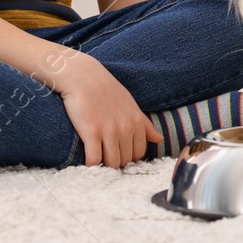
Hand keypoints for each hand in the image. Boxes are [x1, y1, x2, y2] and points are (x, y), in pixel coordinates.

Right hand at [47, 50, 162, 167]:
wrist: (83, 76)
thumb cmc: (105, 90)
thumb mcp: (130, 104)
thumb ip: (145, 124)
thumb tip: (160, 139)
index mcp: (137, 121)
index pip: (140, 153)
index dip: (128, 157)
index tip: (117, 154)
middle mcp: (127, 127)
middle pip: (126, 160)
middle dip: (116, 162)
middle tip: (105, 156)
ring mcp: (109, 130)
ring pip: (112, 163)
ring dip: (104, 166)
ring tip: (97, 159)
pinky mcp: (91, 132)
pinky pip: (95, 160)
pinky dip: (91, 165)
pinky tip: (87, 159)